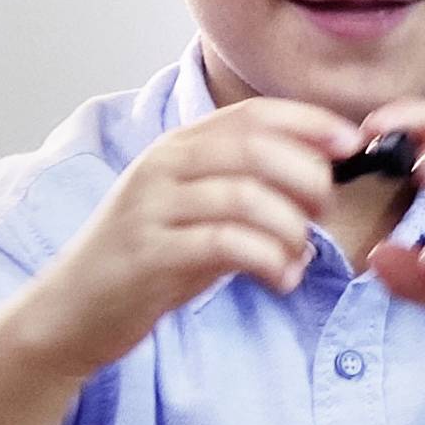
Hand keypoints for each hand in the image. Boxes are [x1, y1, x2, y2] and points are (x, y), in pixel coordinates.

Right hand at [12, 99, 360, 378]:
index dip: (311, 123)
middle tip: (323, 212)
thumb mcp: (203, 211)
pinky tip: (281, 279)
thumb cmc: (153, 257)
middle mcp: (164, 166)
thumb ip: (251, 187)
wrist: (73, 311)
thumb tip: (326, 173)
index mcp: (180, 147)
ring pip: (247, 196)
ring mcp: (152, 207)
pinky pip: (226, 243)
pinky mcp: (148, 252)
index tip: (351, 144)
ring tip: (298, 256)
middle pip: (258, 149)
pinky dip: (269, 260)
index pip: (255, 114)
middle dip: (308, 178)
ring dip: (292, 228)